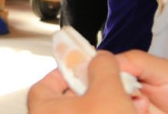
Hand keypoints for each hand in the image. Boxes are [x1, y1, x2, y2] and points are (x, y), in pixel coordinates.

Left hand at [28, 52, 145, 113]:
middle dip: (90, 93)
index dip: (63, 74)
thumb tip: (100, 58)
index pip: (43, 86)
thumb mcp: (108, 91)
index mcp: (42, 111)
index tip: (83, 69)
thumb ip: (102, 67)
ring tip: (125, 106)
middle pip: (64, 104)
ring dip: (103, 109)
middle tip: (108, 88)